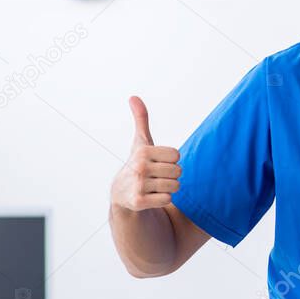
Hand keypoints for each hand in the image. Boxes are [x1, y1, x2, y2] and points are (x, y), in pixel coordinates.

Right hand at [110, 96, 180, 211]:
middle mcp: (140, 167)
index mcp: (143, 151)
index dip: (170, 160)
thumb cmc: (137, 163)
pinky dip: (162, 199)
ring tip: (153, 186)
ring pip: (175, 186)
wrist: (121, 193)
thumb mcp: (140, 142)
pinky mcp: (139, 201)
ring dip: (167, 188)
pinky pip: (167, 199)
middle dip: (170, 175)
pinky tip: (150, 197)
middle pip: (178, 171)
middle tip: (155, 176)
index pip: (177, 155)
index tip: (157, 162)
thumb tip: (133, 97)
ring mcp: (138, 185)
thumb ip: (141, 119)